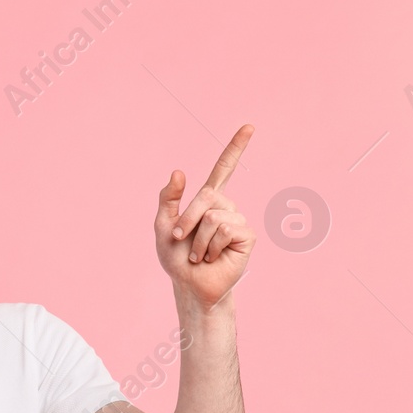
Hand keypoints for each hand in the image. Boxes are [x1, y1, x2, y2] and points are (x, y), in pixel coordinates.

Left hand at [155, 124, 255, 309]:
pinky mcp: (246, 237)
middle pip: (208, 195)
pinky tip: (213, 258)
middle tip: (181, 240)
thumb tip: (179, 171)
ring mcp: (238, 221)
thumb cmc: (177, 259)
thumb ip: (169, 198)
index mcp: (207, 201)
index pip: (224, 169)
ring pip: (214, 215)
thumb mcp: (162, 225)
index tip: (249, 127)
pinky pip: (225, 229)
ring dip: (198, 239)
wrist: (190, 285)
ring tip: (200, 254)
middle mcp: (226, 207)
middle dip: (188, 219)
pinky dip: (212, 246)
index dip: (236, 148)